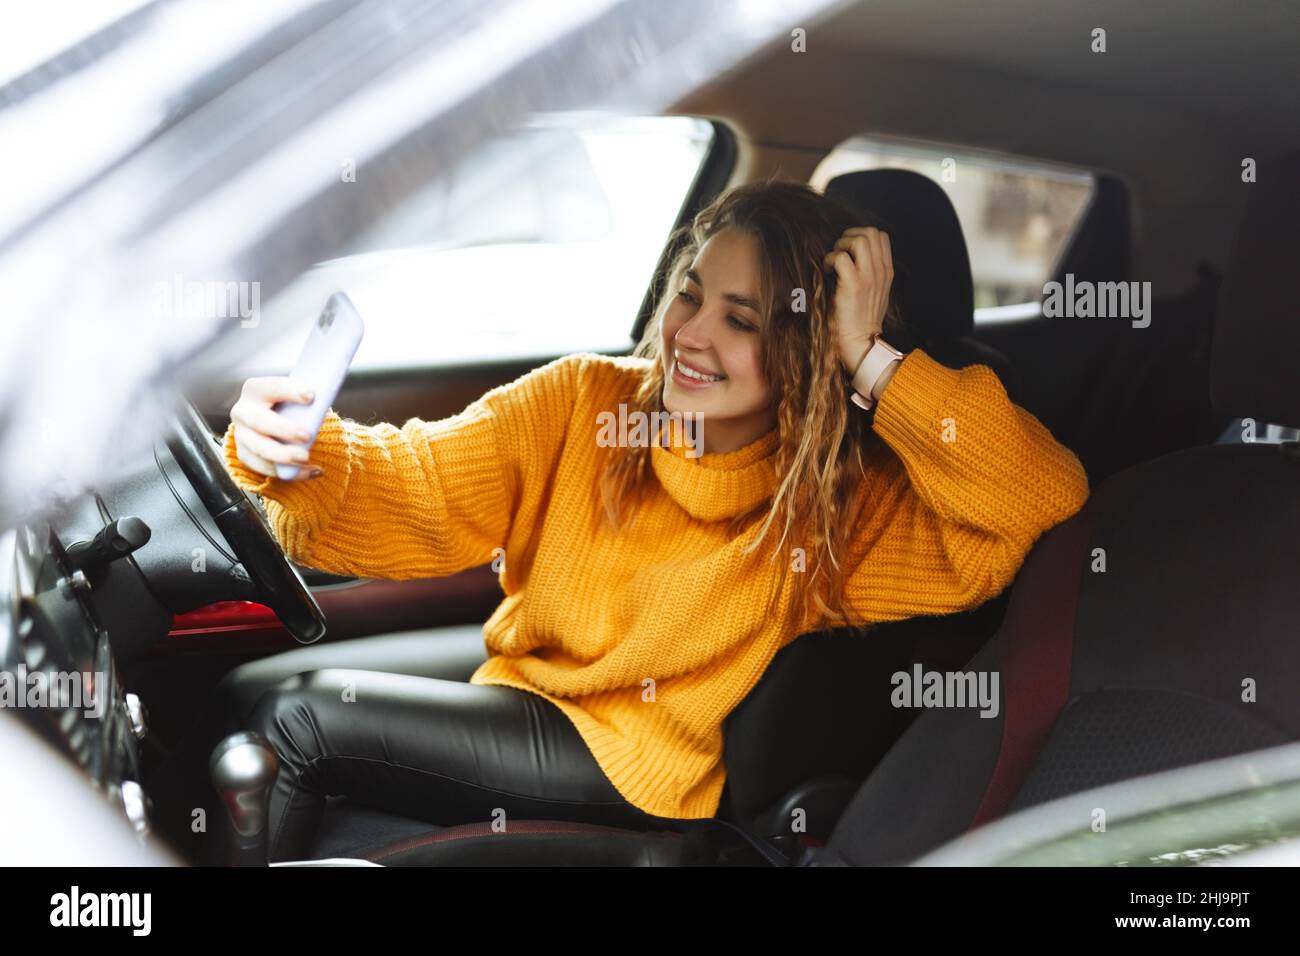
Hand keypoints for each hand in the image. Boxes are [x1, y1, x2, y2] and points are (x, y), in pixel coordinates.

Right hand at [229, 377, 321, 479]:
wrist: (275, 427)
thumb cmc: (289, 408)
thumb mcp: (294, 400)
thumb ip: (306, 401)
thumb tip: (329, 398)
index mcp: (255, 390)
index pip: (270, 387)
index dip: (289, 390)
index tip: (311, 396)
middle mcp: (243, 412)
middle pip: (259, 420)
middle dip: (283, 429)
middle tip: (306, 436)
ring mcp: (242, 435)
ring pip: (259, 448)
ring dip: (283, 455)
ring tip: (305, 458)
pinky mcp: (246, 455)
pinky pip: (265, 467)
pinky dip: (289, 472)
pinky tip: (309, 471)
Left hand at [822, 226, 894, 374]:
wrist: (862, 342)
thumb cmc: (862, 319)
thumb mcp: (876, 292)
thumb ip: (871, 273)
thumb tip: (854, 257)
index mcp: (886, 272)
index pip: (881, 236)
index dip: (861, 235)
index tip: (849, 249)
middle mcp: (880, 272)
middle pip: (871, 232)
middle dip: (850, 235)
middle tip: (839, 251)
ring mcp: (869, 278)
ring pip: (859, 240)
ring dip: (841, 245)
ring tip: (834, 260)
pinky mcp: (854, 286)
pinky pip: (841, 258)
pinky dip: (830, 259)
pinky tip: (827, 272)